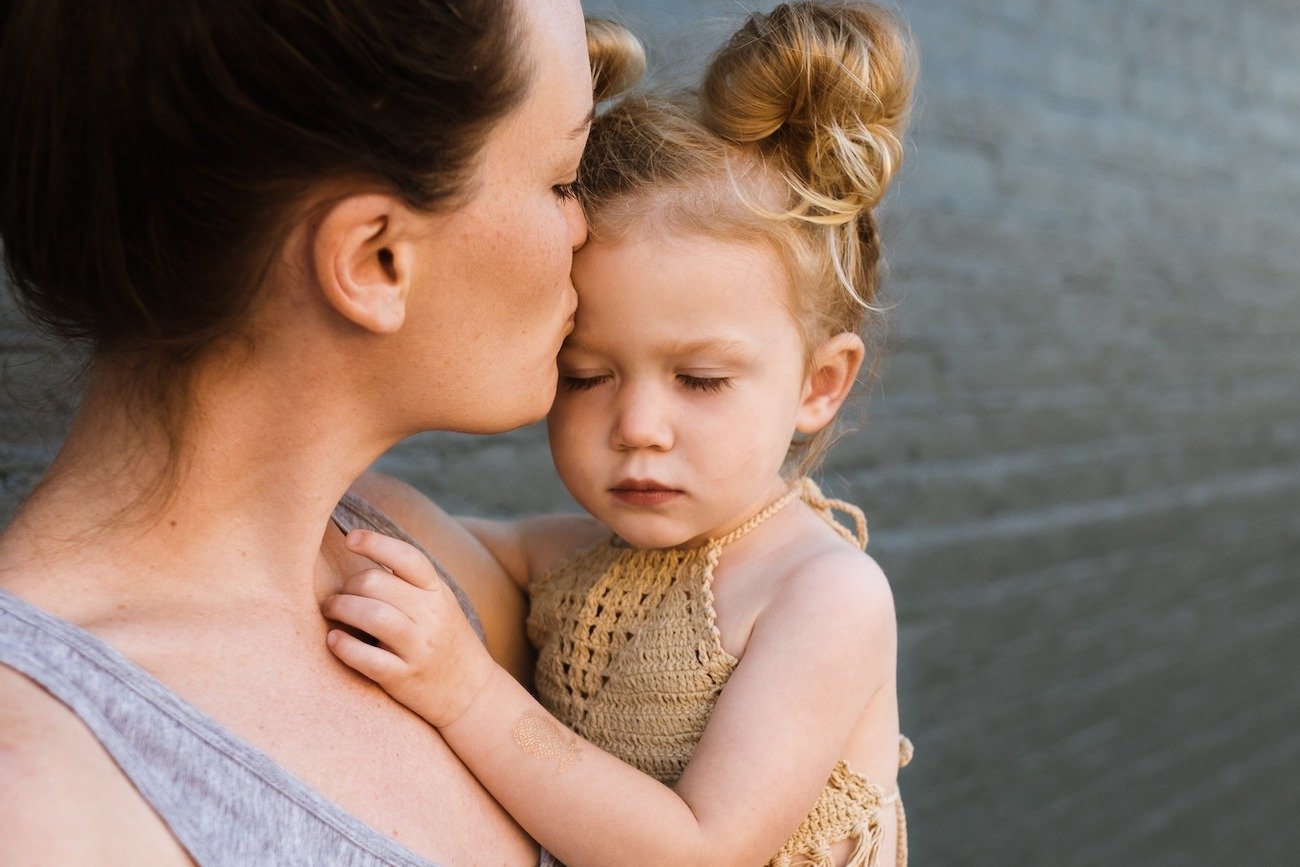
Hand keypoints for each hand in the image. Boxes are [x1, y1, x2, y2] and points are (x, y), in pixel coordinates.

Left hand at [323, 529, 495, 726]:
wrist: (472, 692)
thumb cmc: (446, 642)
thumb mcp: (439, 605)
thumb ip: (409, 584)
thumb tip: (363, 561)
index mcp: (438, 592)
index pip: (406, 557)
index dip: (375, 543)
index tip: (350, 539)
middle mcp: (431, 615)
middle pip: (376, 583)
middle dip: (347, 586)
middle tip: (337, 596)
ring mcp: (418, 648)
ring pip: (370, 614)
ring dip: (340, 608)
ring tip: (331, 611)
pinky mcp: (403, 677)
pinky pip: (365, 657)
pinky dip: (343, 645)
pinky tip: (334, 640)